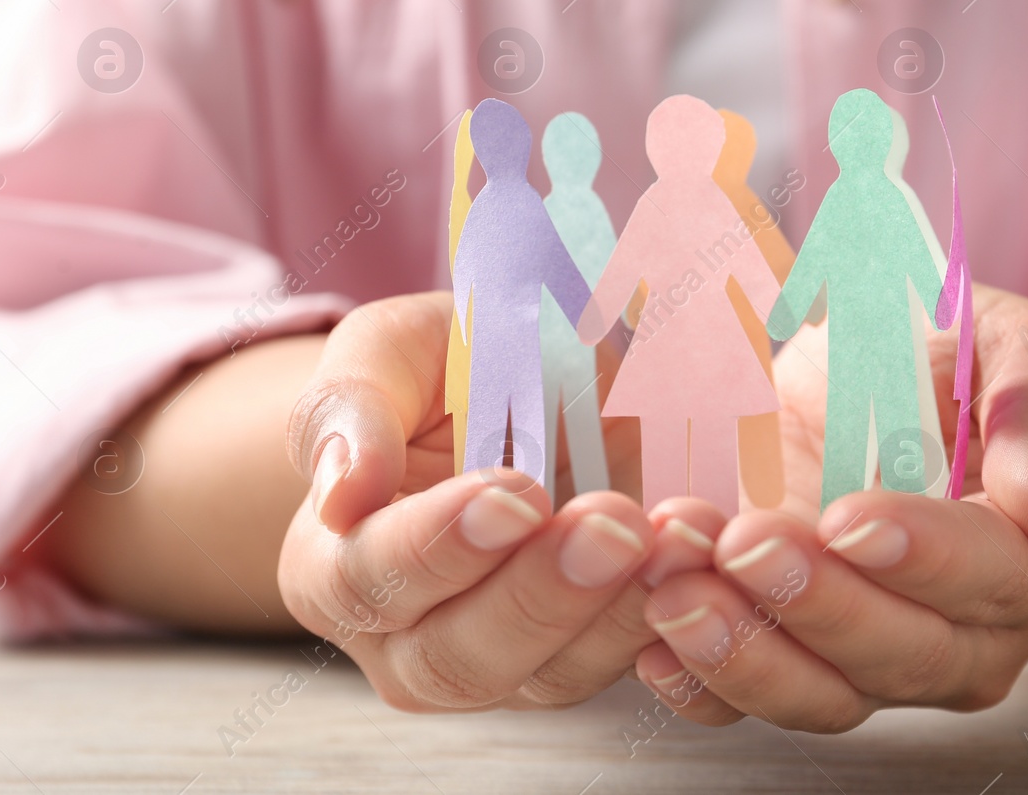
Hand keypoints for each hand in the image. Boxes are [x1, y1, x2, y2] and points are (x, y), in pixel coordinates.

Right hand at [278, 291, 721, 709]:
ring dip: (615, 612)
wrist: (534, 378)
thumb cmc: (445, 366)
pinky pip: (622, 663)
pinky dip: (663, 616)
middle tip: (609, 525)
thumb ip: (349, 408)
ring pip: (551, 674)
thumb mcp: (391, 352)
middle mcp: (406, 638)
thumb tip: (340, 492)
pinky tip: (695, 559)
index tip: (513, 493)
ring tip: (669, 538)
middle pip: (458, 656)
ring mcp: (502, 660)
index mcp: (332, 565)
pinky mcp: (582, 655)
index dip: (437, 546)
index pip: (369, 578)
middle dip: (540, 593)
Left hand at [632, 283, 1027, 730]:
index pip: (991, 574)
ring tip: (677, 594)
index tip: (850, 518)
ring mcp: (883, 666)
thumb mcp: (1018, 346)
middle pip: (903, 650)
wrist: (900, 393)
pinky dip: (700, 685)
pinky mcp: (804, 666)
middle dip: (817, 604)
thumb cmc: (966, 362)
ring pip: (823, 694)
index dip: (922, 553)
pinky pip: (753, 703)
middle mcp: (973, 638)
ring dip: (745, 653)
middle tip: (744, 541)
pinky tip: (652, 644)